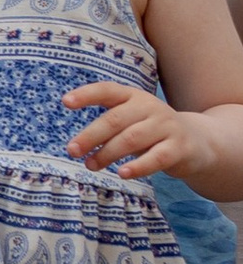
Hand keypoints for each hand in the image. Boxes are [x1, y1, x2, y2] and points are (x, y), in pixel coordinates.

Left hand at [63, 75, 209, 179]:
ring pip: (132, 139)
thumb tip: (78, 145)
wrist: (199, 142)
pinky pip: (156, 158)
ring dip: (107, 153)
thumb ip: (108, 127)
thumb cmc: (151, 130)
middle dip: (91, 136)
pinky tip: (122, 173)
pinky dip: (138, 166)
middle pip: (115, 120)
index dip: (86, 95)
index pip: (107, 90)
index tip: (65, 102)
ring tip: (90, 165)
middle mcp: (150, 107)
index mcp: (133, 96)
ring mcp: (167, 126)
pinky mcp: (180, 148)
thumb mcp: (131, 120)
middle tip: (72, 150)